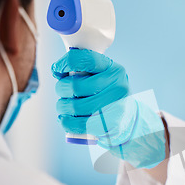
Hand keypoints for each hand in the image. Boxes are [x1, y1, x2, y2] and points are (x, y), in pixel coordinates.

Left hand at [52, 49, 165, 168]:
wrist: (127, 118)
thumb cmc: (107, 94)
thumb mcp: (103, 77)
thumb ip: (84, 70)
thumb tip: (57, 70)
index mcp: (113, 69)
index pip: (87, 59)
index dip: (66, 63)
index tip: (57, 70)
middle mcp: (117, 85)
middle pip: (76, 85)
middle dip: (61, 89)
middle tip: (62, 93)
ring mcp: (116, 106)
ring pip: (75, 106)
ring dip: (62, 107)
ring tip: (64, 107)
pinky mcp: (112, 124)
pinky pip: (81, 124)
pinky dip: (66, 122)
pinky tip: (65, 119)